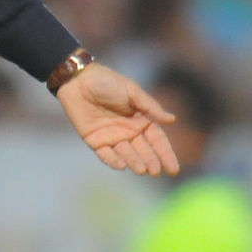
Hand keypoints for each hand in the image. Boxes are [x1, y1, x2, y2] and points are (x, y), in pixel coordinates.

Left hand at [56, 61, 178, 175]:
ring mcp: (112, 138)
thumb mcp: (132, 92)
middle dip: (150, 161)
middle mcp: (129, 132)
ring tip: (142, 170)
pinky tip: (122, 166)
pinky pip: (105, 154)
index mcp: (141, 120)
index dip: (165, 154)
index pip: (157, 140)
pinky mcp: (95, 141)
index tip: (173, 169)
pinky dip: (113, 160)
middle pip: (143, 150)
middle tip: (156, 172)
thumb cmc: (107, 82)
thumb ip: (150, 107)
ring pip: (126, 154)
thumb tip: (172, 120)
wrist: (79, 80)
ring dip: (134, 162)